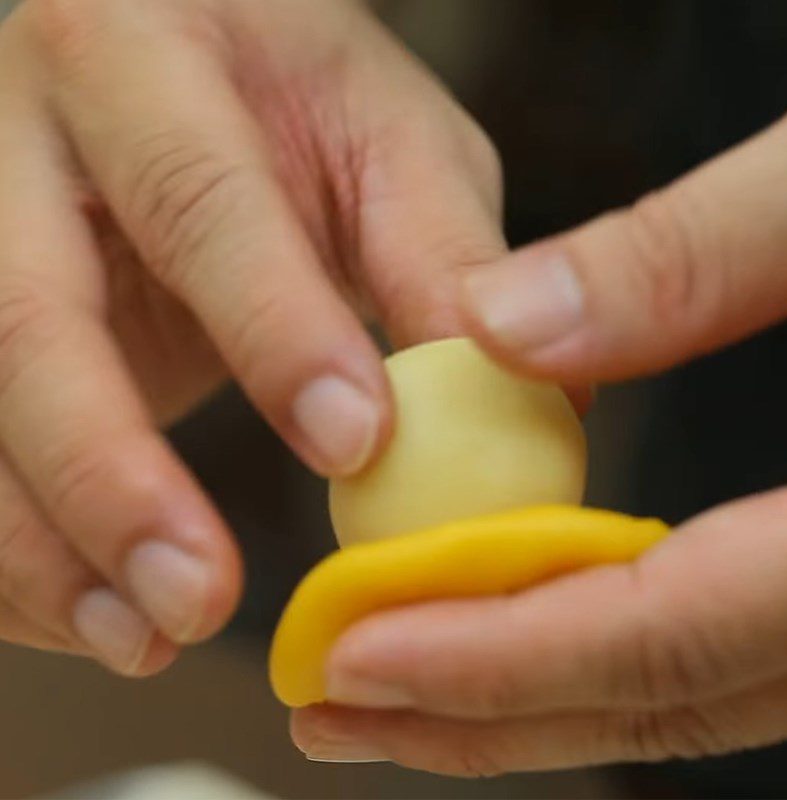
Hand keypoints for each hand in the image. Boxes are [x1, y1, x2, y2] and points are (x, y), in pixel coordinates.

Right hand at [0, 0, 503, 674]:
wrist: (186, 72)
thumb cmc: (297, 100)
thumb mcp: (386, 144)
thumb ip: (440, 256)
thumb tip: (522, 392)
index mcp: (146, 59)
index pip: (198, 201)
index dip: (271, 331)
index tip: (354, 448)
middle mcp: (26, 141)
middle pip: (34, 321)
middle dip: (113, 479)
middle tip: (201, 600)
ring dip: (49, 544)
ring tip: (138, 638)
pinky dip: (19, 549)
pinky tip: (86, 612)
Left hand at [292, 108, 786, 773]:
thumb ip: (696, 253)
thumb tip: (494, 324)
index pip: (670, 629)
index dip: (500, 653)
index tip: (352, 648)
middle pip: (663, 696)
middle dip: (483, 712)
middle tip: (333, 704)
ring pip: (681, 690)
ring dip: (522, 702)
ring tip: (381, 691)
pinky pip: (704, 639)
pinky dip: (587, 646)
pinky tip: (500, 620)